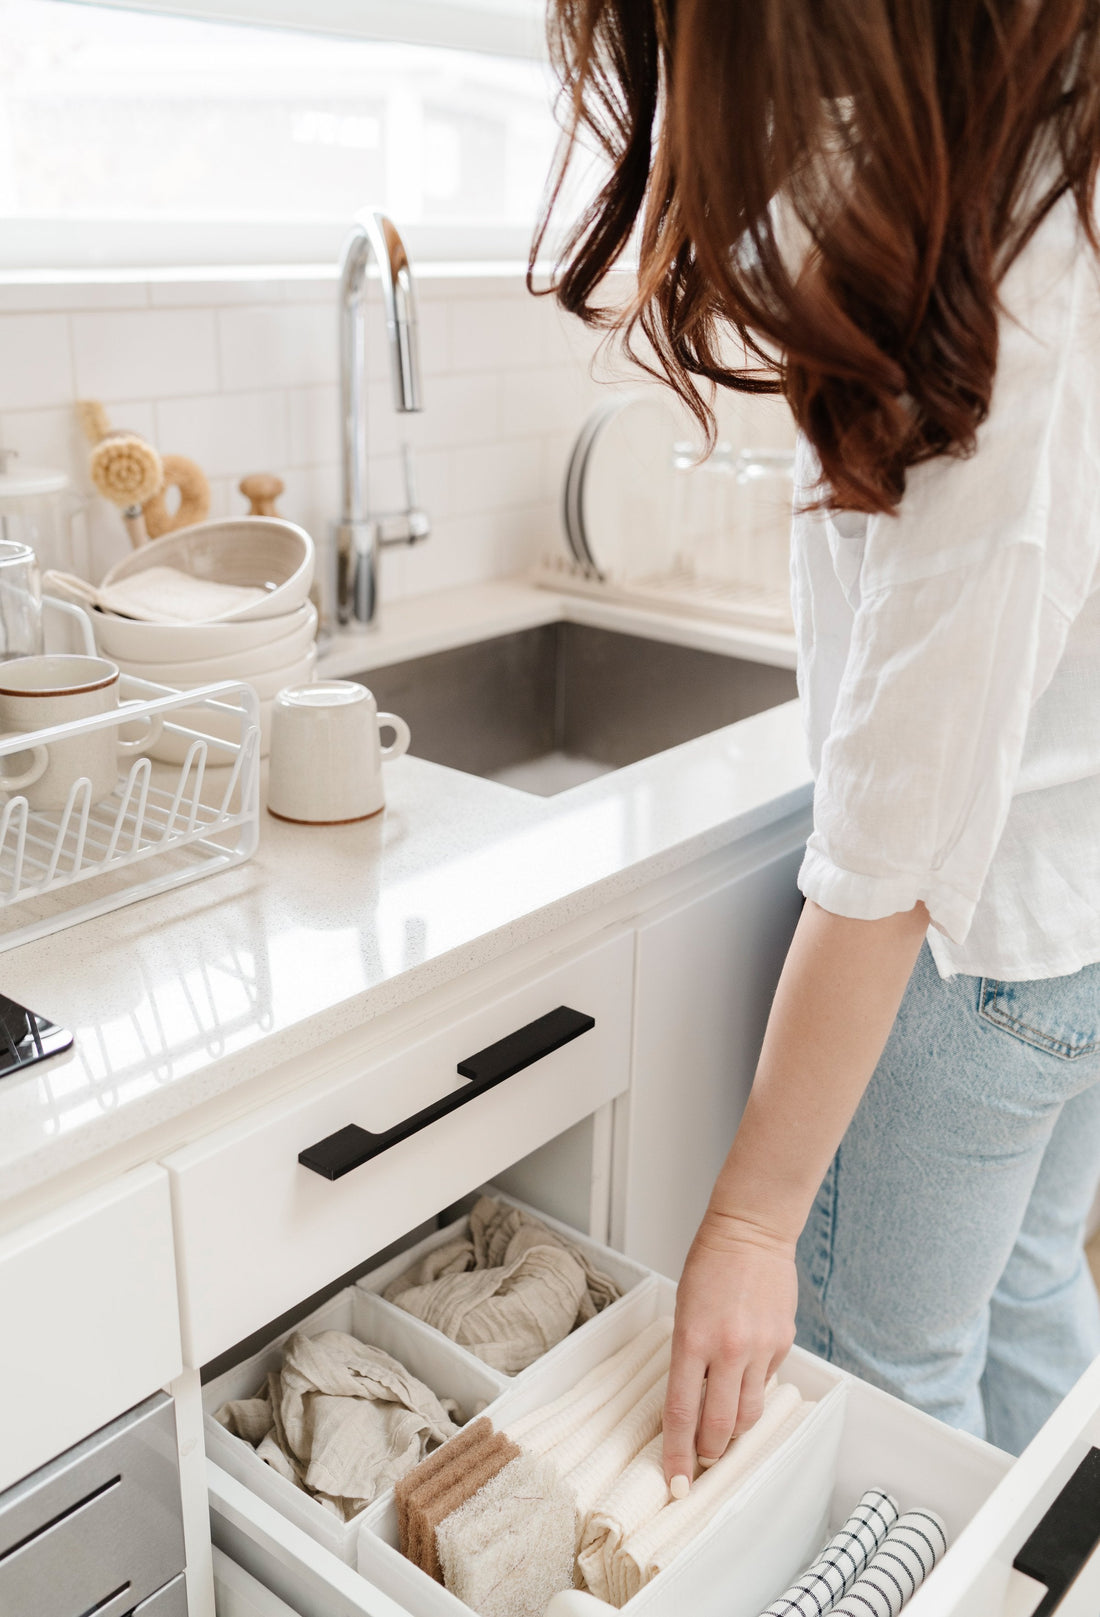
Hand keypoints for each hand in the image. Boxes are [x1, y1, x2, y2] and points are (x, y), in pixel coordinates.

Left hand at [662, 1208, 797, 1487]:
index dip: (677, 1453)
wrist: (751, 1231)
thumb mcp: (684, 1312)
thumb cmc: (709, 1266)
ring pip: (749, 1413)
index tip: (676, 1480)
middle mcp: (729, 1349)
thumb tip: (695, 1402)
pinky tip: (745, 1374)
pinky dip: (754, 1388)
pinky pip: (767, 1381)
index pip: (681, 1412)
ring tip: (723, 1430)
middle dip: (709, 1451)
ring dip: (734, 1430)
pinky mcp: (784, 1343)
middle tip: (702, 1459)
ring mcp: (760, 1348)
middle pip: (719, 1425)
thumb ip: (690, 1357)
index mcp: (693, 1339)